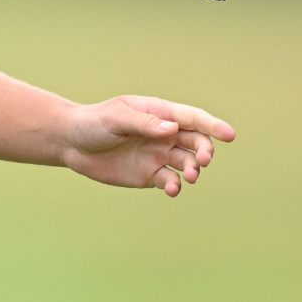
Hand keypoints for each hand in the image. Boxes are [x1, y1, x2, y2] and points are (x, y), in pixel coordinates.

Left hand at [57, 95, 235, 196]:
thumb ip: (144, 123)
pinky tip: (172, 188)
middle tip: (203, 161)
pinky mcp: (149, 175)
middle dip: (204, 150)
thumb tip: (172, 128)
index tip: (229, 135)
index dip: (213, 126)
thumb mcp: (116, 118)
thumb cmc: (94, 123)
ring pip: (186, 163)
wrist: (71, 143)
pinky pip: (169, 181)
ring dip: (192, 170)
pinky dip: (175, 186)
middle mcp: (164, 134)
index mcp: (160, 113)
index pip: (193, 118)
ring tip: (188, 177)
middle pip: (196, 142)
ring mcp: (158, 155)